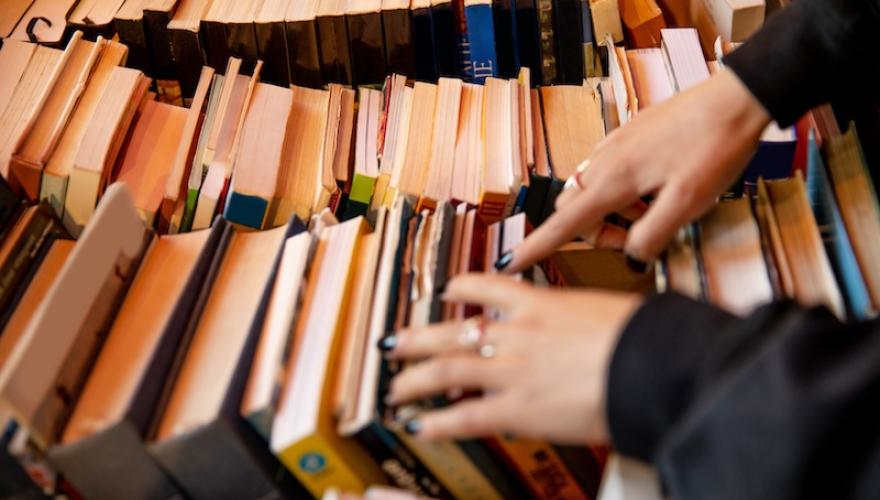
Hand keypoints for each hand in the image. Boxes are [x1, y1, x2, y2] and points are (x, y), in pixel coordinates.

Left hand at [384, 274, 641, 443]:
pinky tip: (417, 427)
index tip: (446, 294)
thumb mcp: (604, 310)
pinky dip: (436, 423)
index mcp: (538, 303)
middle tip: (394, 344)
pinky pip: (464, 416)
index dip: (458, 290)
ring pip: (445, 371)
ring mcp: (512, 371)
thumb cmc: (641, 336)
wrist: (652, 363)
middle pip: (450, 332)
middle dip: (416, 339)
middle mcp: (515, 334)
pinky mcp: (517, 409)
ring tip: (394, 388)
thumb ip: (579, 318)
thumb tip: (583, 325)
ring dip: (413, 380)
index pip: (484, 288)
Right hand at [503, 69, 771, 271]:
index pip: (564, 224)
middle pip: (575, 209)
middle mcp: (605, 161)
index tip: (511, 263)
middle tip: (636, 238)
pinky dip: (623, 192)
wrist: (735, 99)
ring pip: (592, 190)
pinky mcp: (629, 136)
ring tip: (656, 209)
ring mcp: (614, 146)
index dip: (537, 247)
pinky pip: (609, 172)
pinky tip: (657, 188)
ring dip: (613, 212)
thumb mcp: (689, 203)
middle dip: (594, 232)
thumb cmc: (714, 150)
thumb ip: (652, 235)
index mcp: (614, 181)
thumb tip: (632, 254)